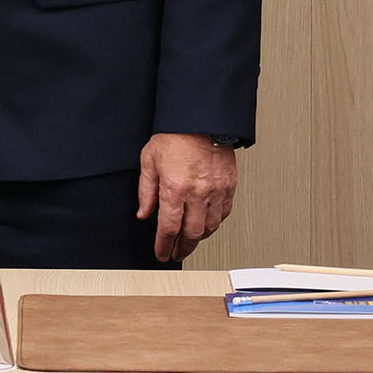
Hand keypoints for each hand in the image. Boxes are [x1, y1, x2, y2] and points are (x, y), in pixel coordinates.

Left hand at [136, 133, 237, 262]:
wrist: (202, 119)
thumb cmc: (176, 135)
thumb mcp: (149, 160)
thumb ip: (146, 190)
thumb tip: (144, 213)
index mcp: (175, 188)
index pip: (168, 228)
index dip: (163, 245)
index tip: (161, 253)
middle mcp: (197, 193)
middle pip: (191, 234)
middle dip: (181, 249)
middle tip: (176, 254)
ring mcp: (216, 191)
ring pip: (209, 227)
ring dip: (198, 238)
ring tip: (189, 240)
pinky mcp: (229, 186)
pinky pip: (223, 214)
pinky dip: (214, 224)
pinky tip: (206, 224)